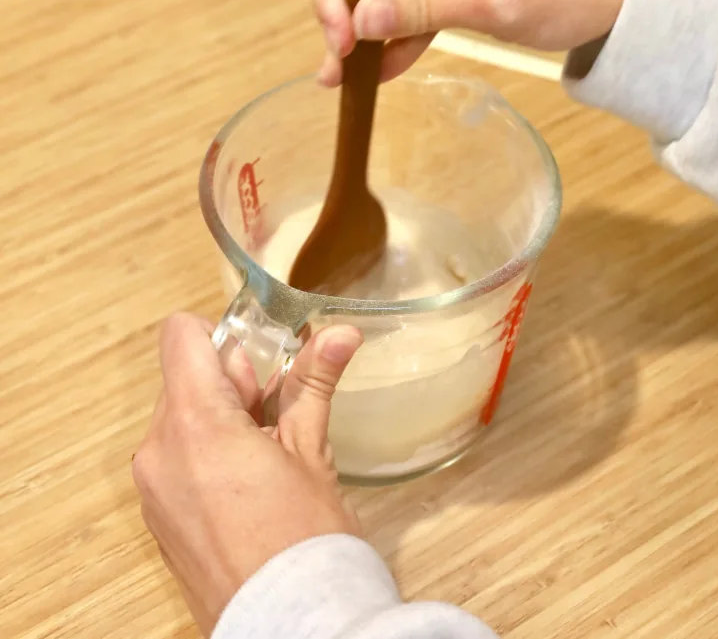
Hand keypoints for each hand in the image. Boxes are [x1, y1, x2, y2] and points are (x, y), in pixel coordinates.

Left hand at [132, 313, 362, 637]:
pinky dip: (208, 452)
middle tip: (277, 417)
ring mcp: (153, 486)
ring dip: (222, 418)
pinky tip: (250, 483)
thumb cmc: (303, 546)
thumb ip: (314, 382)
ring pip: (182, 414)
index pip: (181, 334)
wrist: (289, 627)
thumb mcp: (311, 452)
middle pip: (185, 375)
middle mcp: (159, 450)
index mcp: (194, 424)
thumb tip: (339, 334)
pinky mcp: (157, 513)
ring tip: (268, 456)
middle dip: (232, 383)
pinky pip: (175, 455)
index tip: (260, 366)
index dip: (224, 338)